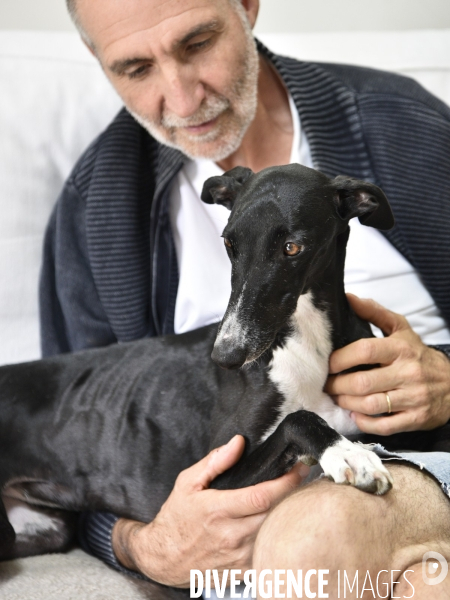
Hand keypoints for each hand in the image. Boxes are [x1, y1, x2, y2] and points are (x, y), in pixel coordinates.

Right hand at [112, 435, 307, 586]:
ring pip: (276, 533)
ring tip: (294, 496)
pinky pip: (269, 550)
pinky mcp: (244, 571)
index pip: (263, 496)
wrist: (162, 559)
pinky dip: (277, 534)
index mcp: (218, 510)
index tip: (300, 467)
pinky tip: (279, 521)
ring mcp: (239, 556)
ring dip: (288, 514)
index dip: (287, 481)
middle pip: (276, 514)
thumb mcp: (187, 482)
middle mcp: (231, 536)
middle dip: (294, 494)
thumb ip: (215, 461)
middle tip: (302, 478)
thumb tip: (239, 442)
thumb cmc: (176, 516)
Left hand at [325, 294, 449, 434]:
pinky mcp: (417, 418)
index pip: (365, 351)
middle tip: (326, 384)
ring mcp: (413, 397)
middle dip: (338, 385)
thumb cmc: (416, 354)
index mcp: (401, 348)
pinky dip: (365, 422)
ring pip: (371, 405)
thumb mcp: (400, 329)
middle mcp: (408, 372)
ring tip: (337, 397)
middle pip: (363, 382)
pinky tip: (355, 415)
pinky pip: (385, 426)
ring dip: (347, 403)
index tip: (327, 363)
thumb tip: (347, 298)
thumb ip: (374, 312)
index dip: (340, 358)